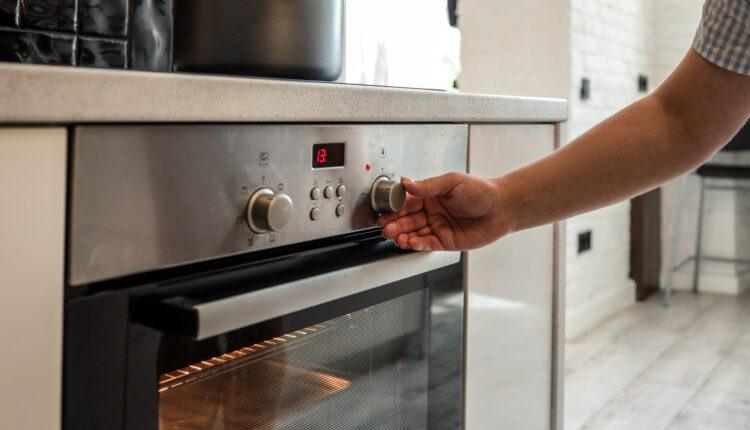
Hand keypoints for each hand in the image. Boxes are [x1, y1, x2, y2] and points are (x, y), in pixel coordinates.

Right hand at [376, 173, 511, 250]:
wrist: (503, 207)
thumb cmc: (481, 191)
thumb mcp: (452, 182)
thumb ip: (428, 185)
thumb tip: (406, 183)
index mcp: (432, 196)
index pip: (407, 203)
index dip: (395, 209)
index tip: (385, 212)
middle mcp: (433, 212)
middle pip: (408, 220)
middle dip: (395, 225)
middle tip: (386, 228)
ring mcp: (439, 228)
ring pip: (415, 233)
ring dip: (403, 236)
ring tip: (395, 237)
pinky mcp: (446, 241)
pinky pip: (428, 244)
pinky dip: (417, 244)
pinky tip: (410, 243)